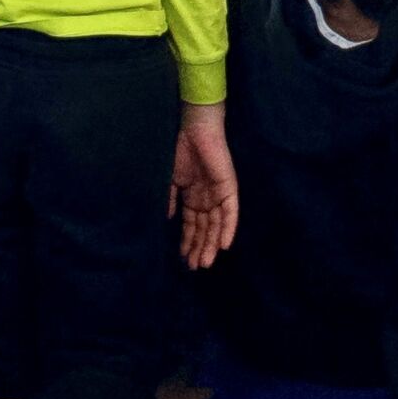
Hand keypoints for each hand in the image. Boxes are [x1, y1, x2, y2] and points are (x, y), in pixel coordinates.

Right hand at [169, 106, 238, 267]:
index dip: (188, 241)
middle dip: (199, 248)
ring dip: (211, 244)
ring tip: (205, 262)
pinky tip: (223, 245)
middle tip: (194, 268)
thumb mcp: (171, 179)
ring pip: (217, 225)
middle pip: (205, 229)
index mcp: (194, 197)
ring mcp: (219, 195)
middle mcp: (208, 199)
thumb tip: (167, 219)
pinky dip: (228, 228)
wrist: (195, 129)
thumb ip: (170, 199)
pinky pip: (231, 212)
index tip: (183, 259)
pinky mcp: (230, 189)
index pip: (192, 225)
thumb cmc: (181, 150)